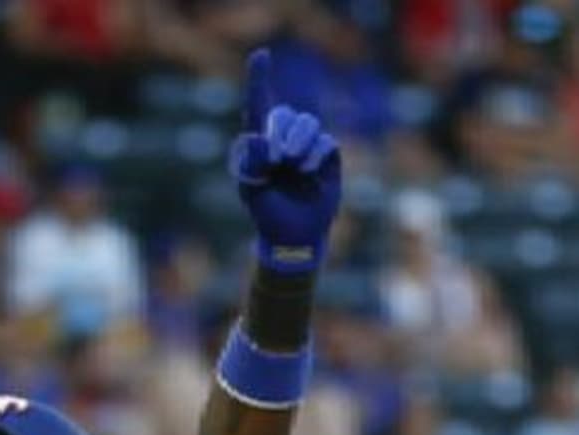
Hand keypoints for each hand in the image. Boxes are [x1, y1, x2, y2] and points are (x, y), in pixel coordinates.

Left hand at [228, 49, 342, 276]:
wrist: (293, 235)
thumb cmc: (267, 212)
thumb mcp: (252, 190)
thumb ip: (252, 164)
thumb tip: (258, 137)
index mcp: (259, 143)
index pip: (258, 105)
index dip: (259, 79)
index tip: (261, 55)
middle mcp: (283, 139)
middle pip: (284, 114)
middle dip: (281, 133)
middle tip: (278, 158)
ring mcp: (306, 147)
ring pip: (308, 123)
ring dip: (299, 141)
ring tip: (294, 165)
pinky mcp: (327, 157)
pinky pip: (325, 142)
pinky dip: (315, 155)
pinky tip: (308, 172)